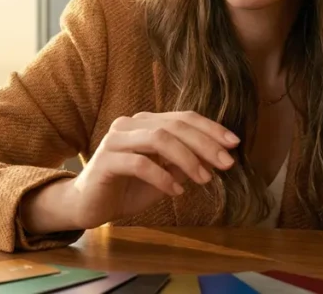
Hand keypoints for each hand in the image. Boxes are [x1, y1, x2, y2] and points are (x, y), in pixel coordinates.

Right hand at [67, 111, 239, 229]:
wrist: (88, 205)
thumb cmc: (126, 188)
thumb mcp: (163, 175)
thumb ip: (183, 164)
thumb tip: (216, 159)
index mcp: (145, 123)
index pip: (182, 118)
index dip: (210, 128)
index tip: (234, 144)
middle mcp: (130, 124)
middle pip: (174, 126)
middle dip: (205, 144)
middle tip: (227, 163)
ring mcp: (116, 140)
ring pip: (159, 139)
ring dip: (187, 159)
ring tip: (204, 179)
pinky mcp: (105, 160)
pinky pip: (140, 164)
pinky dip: (163, 177)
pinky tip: (176, 191)